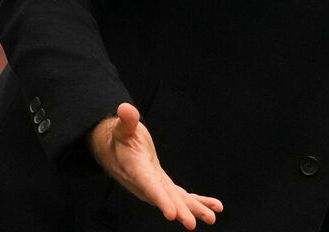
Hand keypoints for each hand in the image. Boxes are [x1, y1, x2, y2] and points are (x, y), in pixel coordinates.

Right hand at [89, 102, 222, 228]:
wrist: (115, 150)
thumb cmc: (120, 138)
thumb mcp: (123, 128)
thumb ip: (126, 121)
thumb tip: (126, 109)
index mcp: (136, 170)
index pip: (149, 186)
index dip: (160, 200)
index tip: (171, 214)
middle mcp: (146, 183)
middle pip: (165, 198)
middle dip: (179, 211)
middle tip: (192, 223)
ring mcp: (156, 186)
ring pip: (177, 201)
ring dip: (194, 209)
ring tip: (212, 217)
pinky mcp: (164, 186)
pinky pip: (182, 196)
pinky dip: (198, 201)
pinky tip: (214, 207)